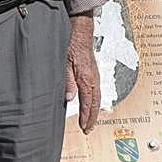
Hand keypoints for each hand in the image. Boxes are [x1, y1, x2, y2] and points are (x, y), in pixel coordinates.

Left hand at [64, 12, 98, 133]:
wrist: (80, 31)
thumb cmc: (71, 45)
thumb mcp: (64, 63)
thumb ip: (67, 82)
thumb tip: (69, 98)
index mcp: (87, 79)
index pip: (88, 103)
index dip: (86, 116)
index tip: (84, 127)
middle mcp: (93, 79)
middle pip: (95, 103)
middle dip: (92, 118)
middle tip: (88, 130)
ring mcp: (95, 75)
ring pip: (97, 97)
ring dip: (94, 111)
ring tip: (90, 121)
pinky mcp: (94, 72)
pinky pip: (96, 91)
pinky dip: (94, 101)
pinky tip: (90, 103)